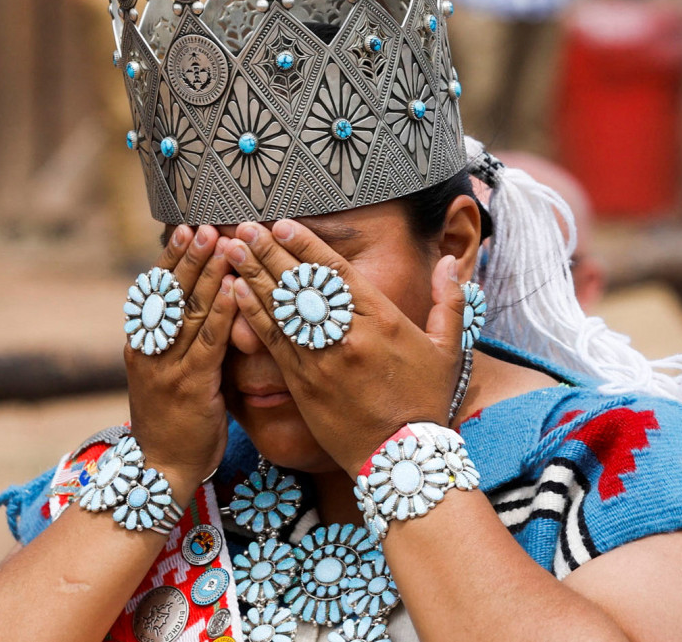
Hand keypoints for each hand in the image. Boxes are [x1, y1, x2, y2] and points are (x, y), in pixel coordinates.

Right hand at [125, 225, 236, 495]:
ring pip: (191, 311)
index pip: (158, 292)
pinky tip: (238, 290)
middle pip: (172, 294)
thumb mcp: (176, 375)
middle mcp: (150, 350)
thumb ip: (189, 343)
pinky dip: (224, 313)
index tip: (189, 229)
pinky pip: (209, 342)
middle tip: (207, 224)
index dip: (174, 259)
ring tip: (225, 243)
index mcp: (144, 344)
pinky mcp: (190, 386)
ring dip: (209, 274)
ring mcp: (168, 367)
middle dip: (191, 257)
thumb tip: (215, 306)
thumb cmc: (177, 421)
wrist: (162, 470)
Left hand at [225, 219, 467, 474]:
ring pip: (281, 309)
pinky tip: (237, 292)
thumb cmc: (427, 401)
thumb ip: (449, 301)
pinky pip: (273, 342)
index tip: (282, 224)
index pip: (336, 273)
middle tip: (245, 226)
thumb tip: (448, 261)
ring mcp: (322, 359)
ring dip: (253, 276)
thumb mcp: (448, 349)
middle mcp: (348, 335)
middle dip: (271, 252)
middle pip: (302, 284)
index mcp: (383, 319)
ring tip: (232, 249)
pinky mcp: (303, 384)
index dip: (306, 245)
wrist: (401, 456)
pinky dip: (254, 314)